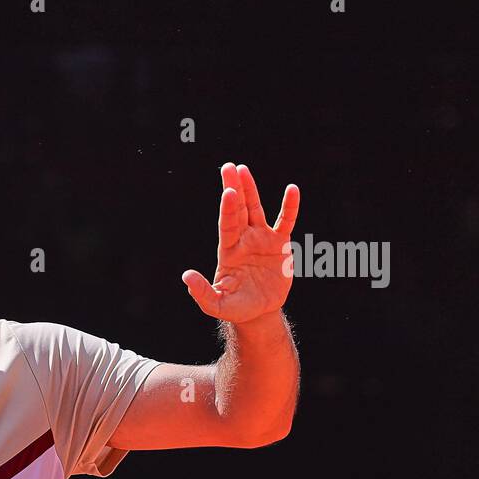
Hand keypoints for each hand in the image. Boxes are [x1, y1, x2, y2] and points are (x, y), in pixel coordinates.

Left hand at [182, 163, 299, 323]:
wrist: (258, 312)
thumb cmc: (235, 308)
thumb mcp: (216, 304)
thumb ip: (202, 292)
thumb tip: (186, 276)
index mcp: (228, 251)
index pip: (227, 225)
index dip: (229, 209)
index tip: (229, 192)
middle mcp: (243, 240)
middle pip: (239, 210)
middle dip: (234, 188)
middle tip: (229, 167)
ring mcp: (261, 240)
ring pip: (256, 209)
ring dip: (251, 190)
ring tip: (243, 169)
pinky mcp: (279, 244)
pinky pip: (285, 222)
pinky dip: (289, 207)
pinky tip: (292, 190)